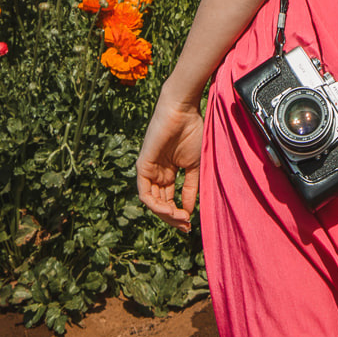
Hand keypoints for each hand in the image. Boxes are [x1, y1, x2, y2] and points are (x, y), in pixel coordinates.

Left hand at [136, 91, 203, 231]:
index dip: (178, 214)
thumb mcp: (195, 165)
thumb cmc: (192, 131)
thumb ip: (190, 188)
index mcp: (168, 172)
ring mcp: (148, 170)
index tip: (190, 225)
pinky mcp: (142, 166)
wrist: (183, 110)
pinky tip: (170, 209)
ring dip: (165, 214)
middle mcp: (156, 173)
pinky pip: (145, 193)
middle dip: (172, 218)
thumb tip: (189, 212)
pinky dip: (156, 205)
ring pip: (152, 202)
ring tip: (180, 219)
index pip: (168, 200)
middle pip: (160, 204)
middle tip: (185, 226)